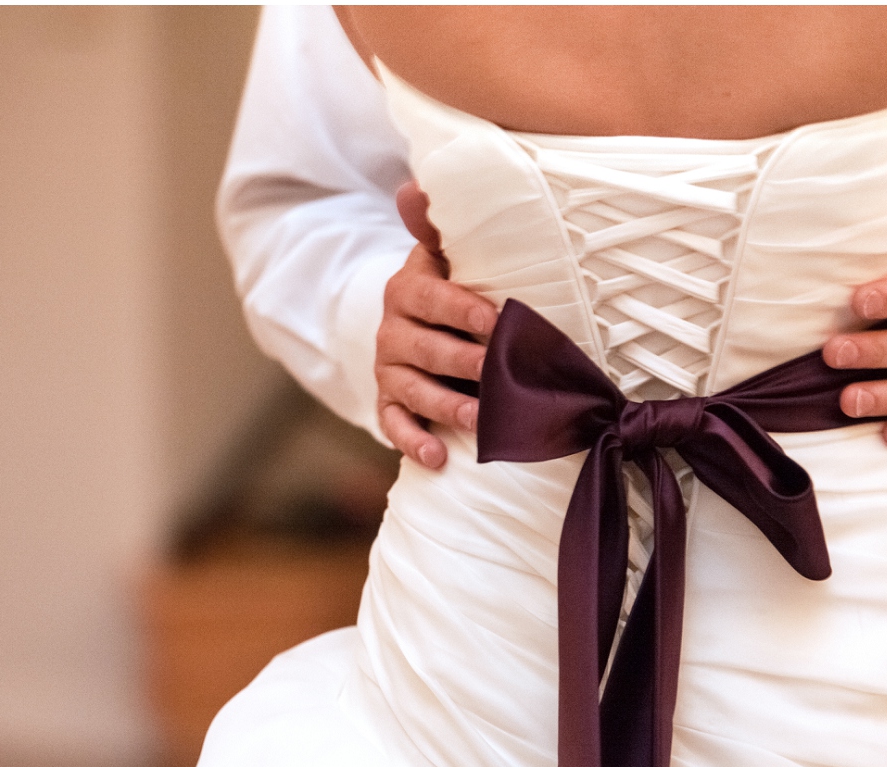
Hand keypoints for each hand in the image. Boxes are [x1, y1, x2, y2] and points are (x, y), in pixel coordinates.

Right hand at [377, 181, 498, 468]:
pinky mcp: (389, 404)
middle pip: (425, 349)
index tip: (497, 319)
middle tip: (497, 374)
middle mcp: (393, 331)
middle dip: (463, 362)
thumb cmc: (452, 288)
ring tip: (479, 420)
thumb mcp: (447, 255)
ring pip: (413, 390)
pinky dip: (413, 443)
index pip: (431, 297)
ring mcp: (390, 371)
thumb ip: (438, 227)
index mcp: (408, 289)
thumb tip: (413, 187)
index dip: (462, 308)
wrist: (424, 323)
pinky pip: (394, 425)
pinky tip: (437, 459)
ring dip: (446, 407)